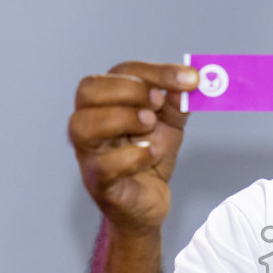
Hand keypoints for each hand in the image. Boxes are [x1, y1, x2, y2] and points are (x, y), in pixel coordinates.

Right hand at [68, 61, 198, 235]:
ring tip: (150, 126)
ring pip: (83, 125)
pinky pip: (104, 164)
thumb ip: (177, 104)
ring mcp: (89, 153)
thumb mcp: (170, 125)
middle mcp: (89, 123)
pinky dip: (132, 156)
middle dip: (129, 90)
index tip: (189, 78)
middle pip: (88, 90)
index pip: (120, 71)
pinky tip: (151, 154)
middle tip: (159, 102)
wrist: (150, 201)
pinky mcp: (98, 182)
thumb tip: (187, 84)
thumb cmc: (150, 157)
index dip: (155, 71)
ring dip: (122, 119)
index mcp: (107, 102)